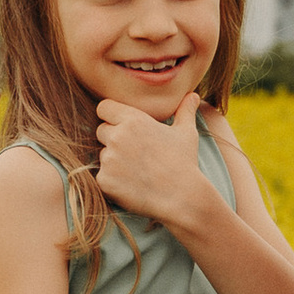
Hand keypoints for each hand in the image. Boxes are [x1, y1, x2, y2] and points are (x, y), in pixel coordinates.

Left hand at [93, 84, 208, 229]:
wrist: (182, 198)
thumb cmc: (185, 164)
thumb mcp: (186, 134)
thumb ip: (184, 111)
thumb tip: (193, 95)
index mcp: (133, 120)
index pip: (103, 108)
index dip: (111, 116)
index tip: (122, 126)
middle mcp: (117, 136)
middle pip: (101, 131)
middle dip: (113, 139)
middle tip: (135, 154)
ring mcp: (109, 159)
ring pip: (102, 154)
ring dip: (113, 161)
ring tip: (137, 171)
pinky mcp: (104, 181)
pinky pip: (101, 177)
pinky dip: (112, 182)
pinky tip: (132, 185)